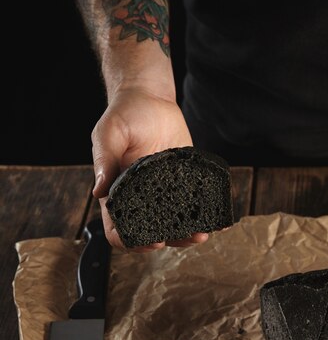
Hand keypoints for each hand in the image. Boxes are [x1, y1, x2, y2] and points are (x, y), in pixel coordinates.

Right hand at [91, 86, 208, 251]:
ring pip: (174, 224)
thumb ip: (104, 160)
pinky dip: (205, 214)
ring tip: (203, 232)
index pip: (120, 230)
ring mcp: (164, 193)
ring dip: (188, 233)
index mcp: (117, 194)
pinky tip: (218, 220)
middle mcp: (141, 198)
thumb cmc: (124, 114)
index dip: (133, 241)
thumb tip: (98, 190)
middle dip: (170, 240)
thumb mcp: (109, 133)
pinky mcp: (183, 183)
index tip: (153, 241)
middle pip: (152, 232)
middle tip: (189, 237)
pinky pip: (193, 203)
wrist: (150, 98)